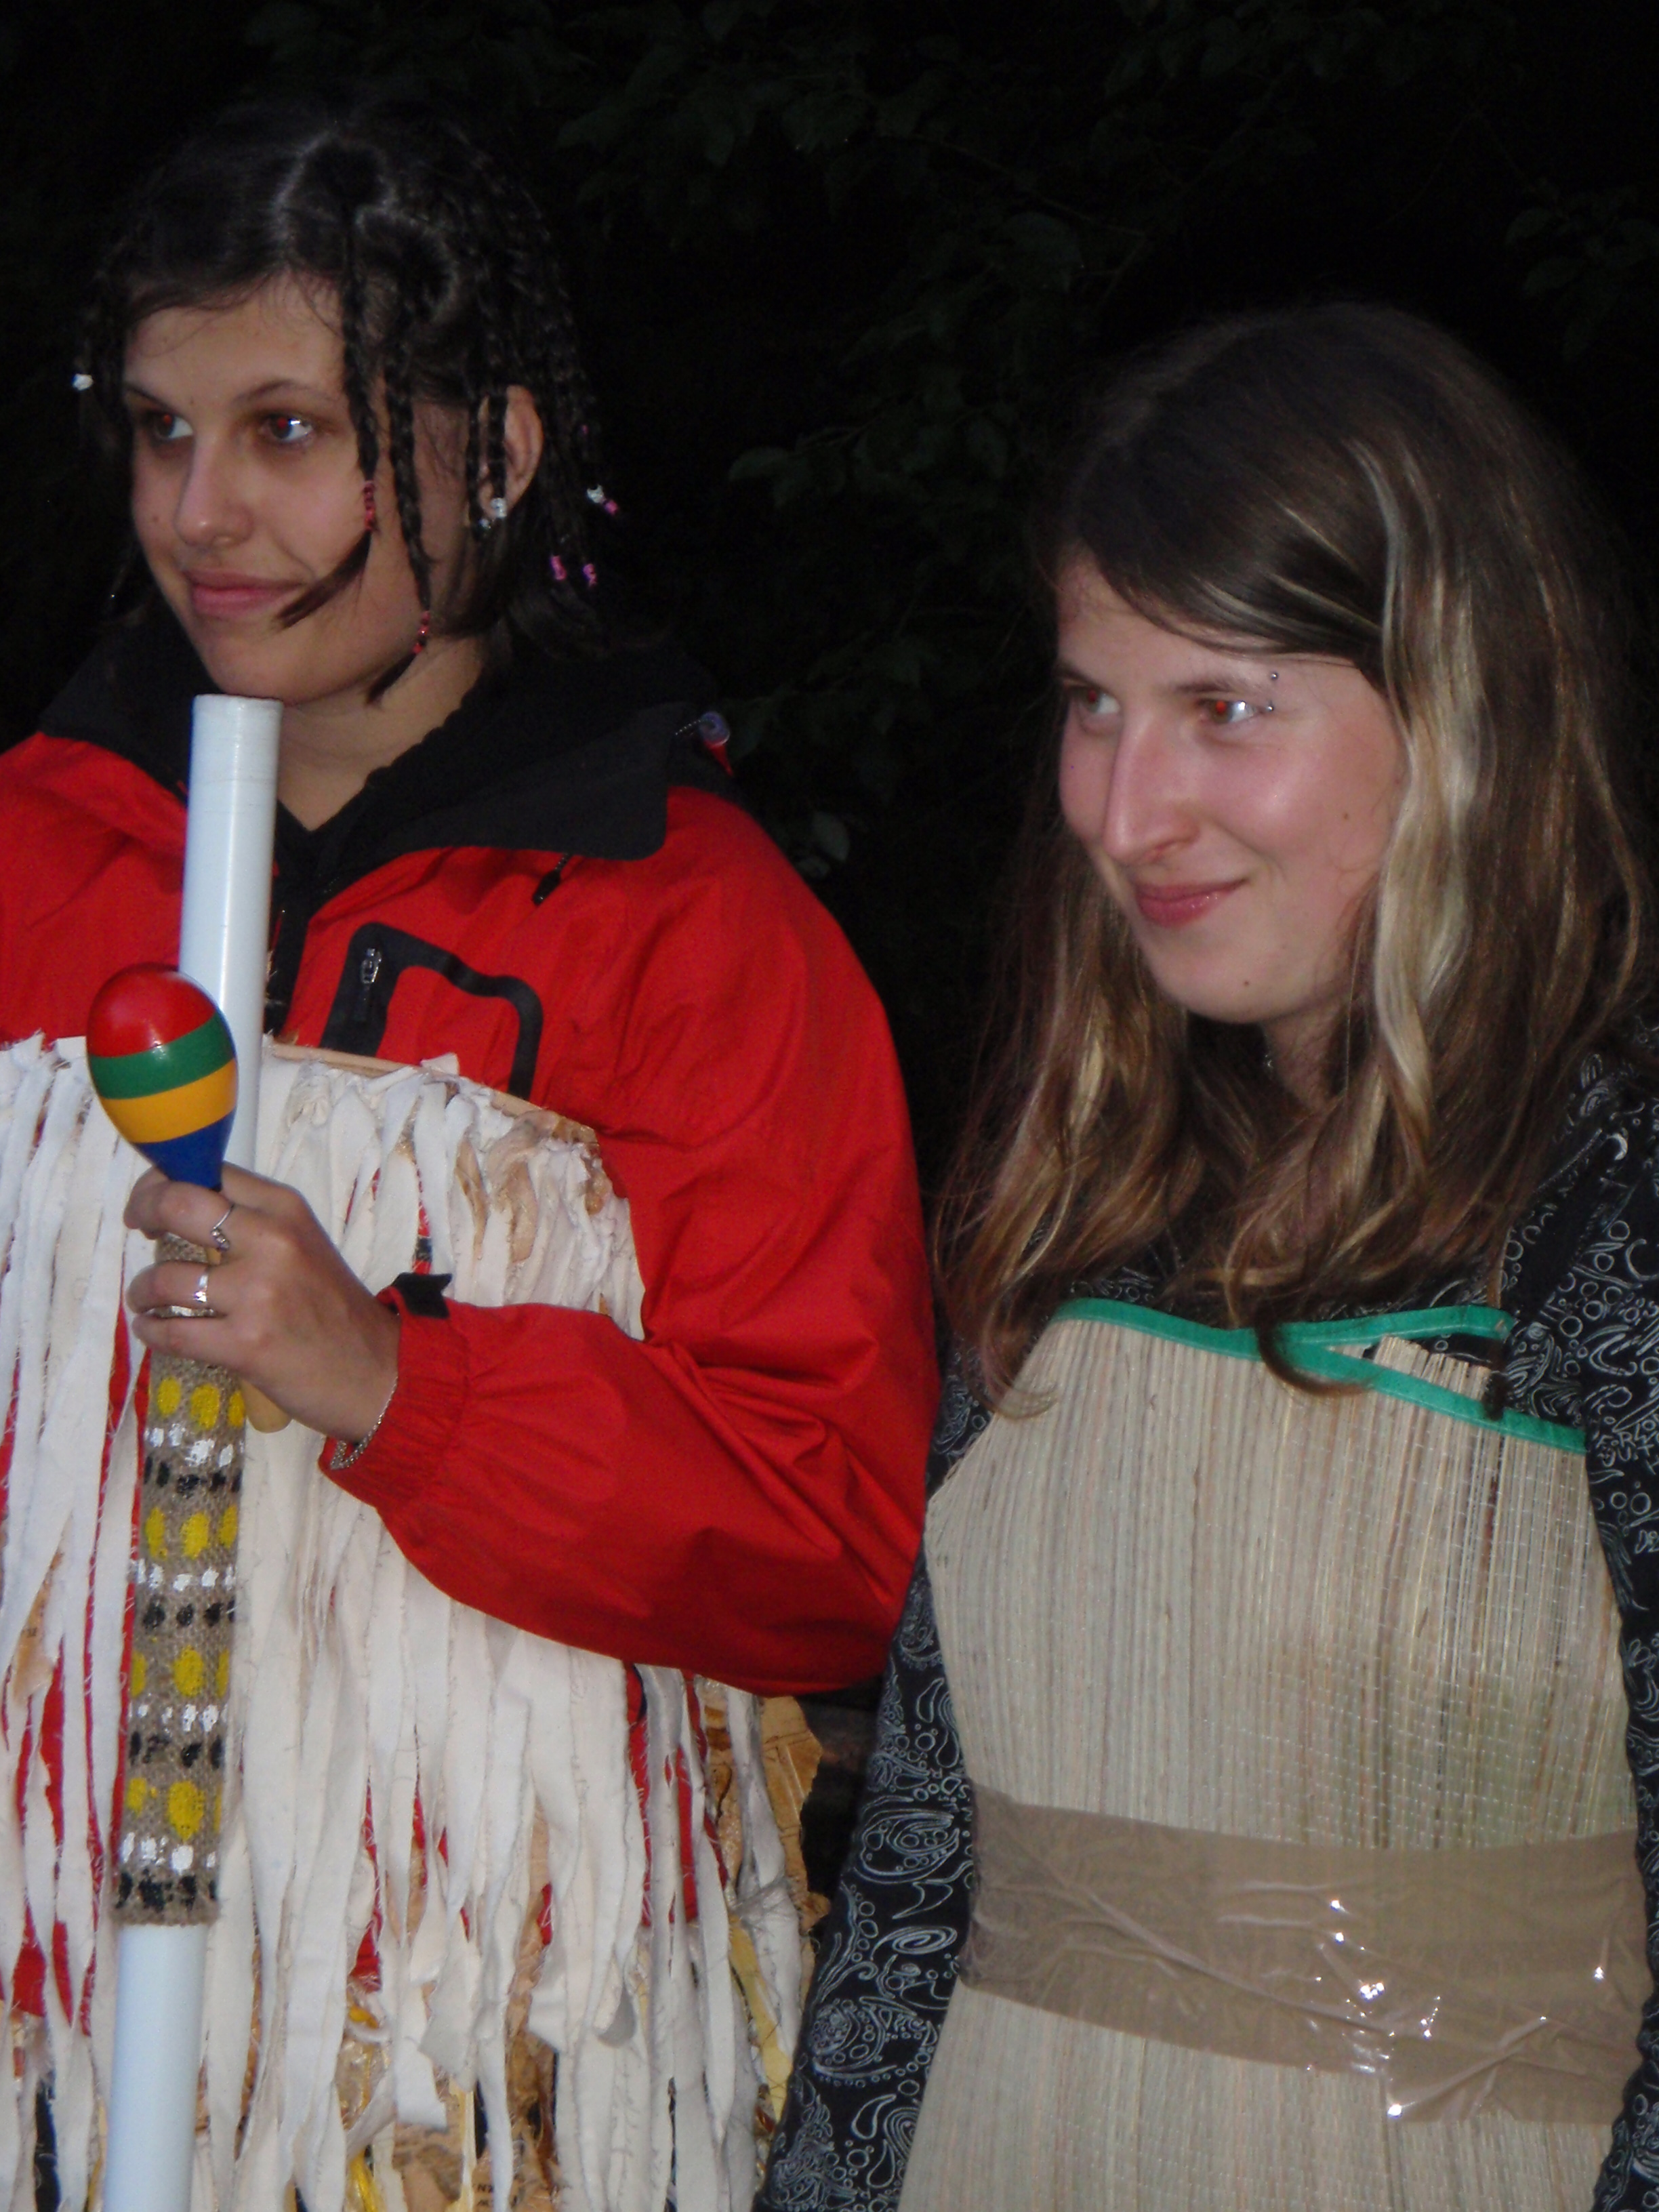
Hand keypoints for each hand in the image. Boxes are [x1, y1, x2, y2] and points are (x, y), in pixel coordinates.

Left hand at [125, 1162, 400, 1443]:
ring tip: (146, 1299)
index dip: (167, 1179)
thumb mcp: (304, 1245)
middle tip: (139, 1226)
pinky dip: (151, 1330)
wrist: (376, 1372)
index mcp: (286, 1210)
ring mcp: (257, 1293)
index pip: (211, 1172)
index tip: (155, 1197)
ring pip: (165, 1278)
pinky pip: (171, 1331)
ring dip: (143, 1290)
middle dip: (143, 1210)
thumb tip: (184, 1206)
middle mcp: (272, 1241)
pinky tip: (152, 1329)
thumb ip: (255, 1222)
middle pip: (177, 1204)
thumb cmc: (334, 1309)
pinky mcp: (244, 1343)